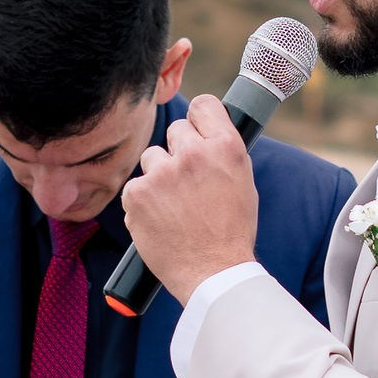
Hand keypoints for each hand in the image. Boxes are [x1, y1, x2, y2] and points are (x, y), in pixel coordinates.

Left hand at [120, 92, 258, 303]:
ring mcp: (163, 172)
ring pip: (152, 157)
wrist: (213, 272)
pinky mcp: (137, 193)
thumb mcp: (241, 183)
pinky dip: (143, 202)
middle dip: (178, 151)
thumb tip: (205, 133)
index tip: (196, 130)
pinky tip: (159, 220)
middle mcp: (193, 153)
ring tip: (174, 207)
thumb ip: (221, 153)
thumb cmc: (231, 232)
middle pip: (175, 130)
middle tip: (186, 182)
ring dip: (159, 176)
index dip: (199, 119)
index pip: (203, 105)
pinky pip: (135, 185)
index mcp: (225, 147)